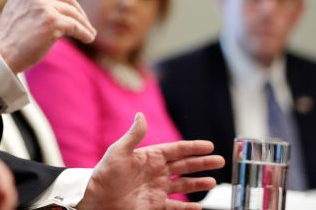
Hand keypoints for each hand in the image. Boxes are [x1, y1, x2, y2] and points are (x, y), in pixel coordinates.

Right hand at [0, 0, 95, 72]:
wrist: (1, 54)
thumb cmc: (12, 34)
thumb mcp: (21, 5)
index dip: (66, 0)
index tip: (74, 11)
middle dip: (78, 10)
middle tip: (85, 22)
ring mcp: (43, 5)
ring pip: (72, 12)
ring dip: (84, 23)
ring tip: (89, 32)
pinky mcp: (52, 21)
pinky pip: (75, 26)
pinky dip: (84, 32)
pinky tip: (88, 38)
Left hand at [77, 113, 224, 209]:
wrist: (95, 199)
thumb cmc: (104, 174)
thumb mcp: (118, 152)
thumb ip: (133, 135)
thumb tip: (141, 115)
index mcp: (150, 156)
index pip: (177, 150)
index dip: (193, 148)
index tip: (209, 145)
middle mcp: (156, 172)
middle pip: (185, 166)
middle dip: (202, 163)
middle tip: (220, 161)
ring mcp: (156, 189)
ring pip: (183, 186)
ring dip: (198, 184)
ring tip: (213, 182)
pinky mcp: (154, 206)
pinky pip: (174, 207)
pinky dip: (187, 208)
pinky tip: (198, 208)